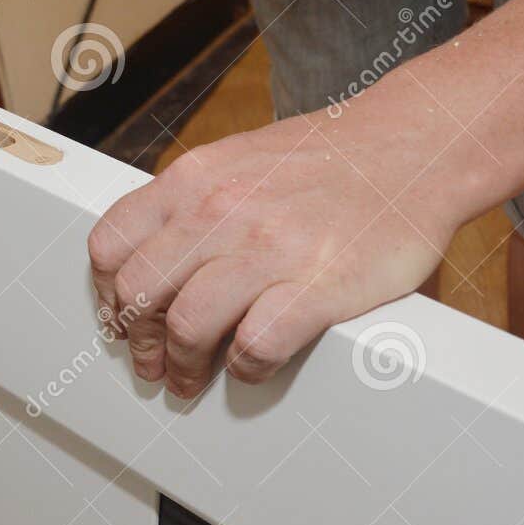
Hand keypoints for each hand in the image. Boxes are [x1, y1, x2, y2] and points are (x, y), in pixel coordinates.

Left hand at [88, 108, 463, 396]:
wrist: (415, 144)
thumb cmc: (329, 159)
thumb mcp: (238, 160)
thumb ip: (191, 203)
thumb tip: (150, 260)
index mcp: (193, 180)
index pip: (111, 245)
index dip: (108, 295)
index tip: (121, 321)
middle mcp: (221, 210)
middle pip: (140, 293)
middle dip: (140, 342)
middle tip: (153, 365)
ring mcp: (271, 247)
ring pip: (187, 324)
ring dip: (183, 366)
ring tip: (192, 380)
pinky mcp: (321, 283)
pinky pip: (257, 344)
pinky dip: (246, 367)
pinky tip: (252, 364)